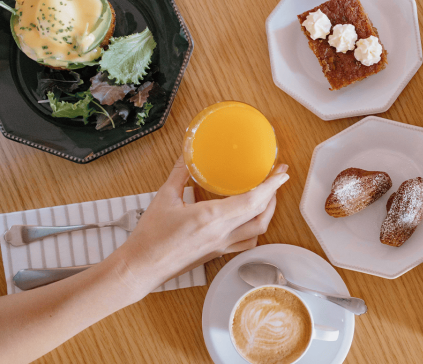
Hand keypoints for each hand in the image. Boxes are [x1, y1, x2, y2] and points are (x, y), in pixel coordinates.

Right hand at [113, 158, 288, 296]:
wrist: (140, 268)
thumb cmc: (150, 236)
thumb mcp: (164, 198)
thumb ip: (180, 174)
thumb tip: (188, 155)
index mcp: (211, 218)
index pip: (252, 201)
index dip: (271, 186)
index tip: (281, 172)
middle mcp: (222, 234)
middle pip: (261, 215)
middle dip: (274, 194)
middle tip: (278, 177)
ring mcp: (221, 246)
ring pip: (257, 231)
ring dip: (267, 213)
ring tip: (268, 196)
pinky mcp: (217, 254)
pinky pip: (245, 243)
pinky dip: (255, 229)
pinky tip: (251, 220)